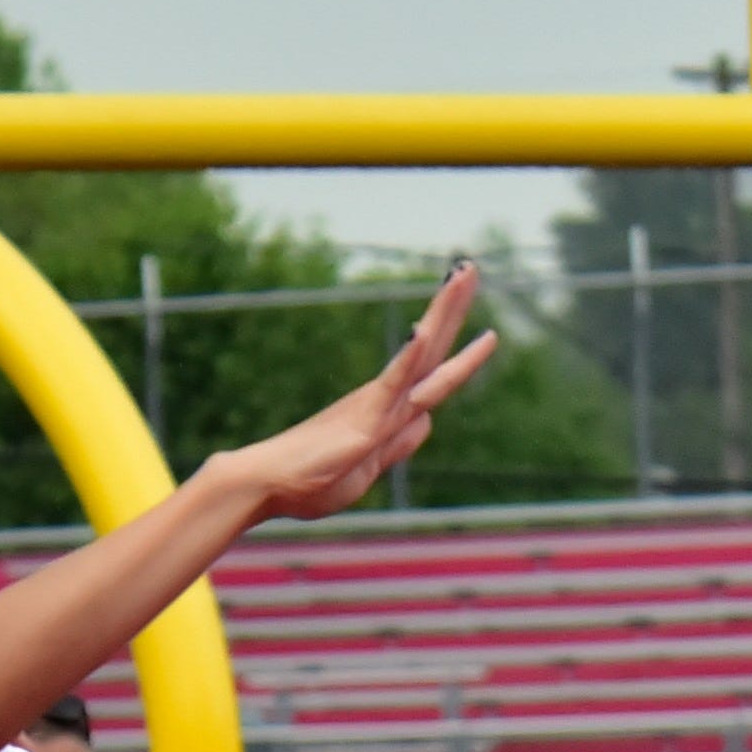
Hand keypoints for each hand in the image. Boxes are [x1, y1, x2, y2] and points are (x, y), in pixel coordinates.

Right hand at [230, 261, 497, 522]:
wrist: (266, 484)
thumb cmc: (308, 481)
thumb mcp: (368, 467)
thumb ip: (399, 444)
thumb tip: (428, 420)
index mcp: (388, 412)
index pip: (433, 375)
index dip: (461, 353)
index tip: (485, 330)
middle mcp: (385, 399)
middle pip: (431, 349)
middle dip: (453, 308)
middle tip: (470, 267)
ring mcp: (376, 405)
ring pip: (422, 353)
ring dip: (444, 312)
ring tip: (464, 273)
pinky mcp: (363, 418)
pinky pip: (392, 383)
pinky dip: (409, 357)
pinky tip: (423, 330)